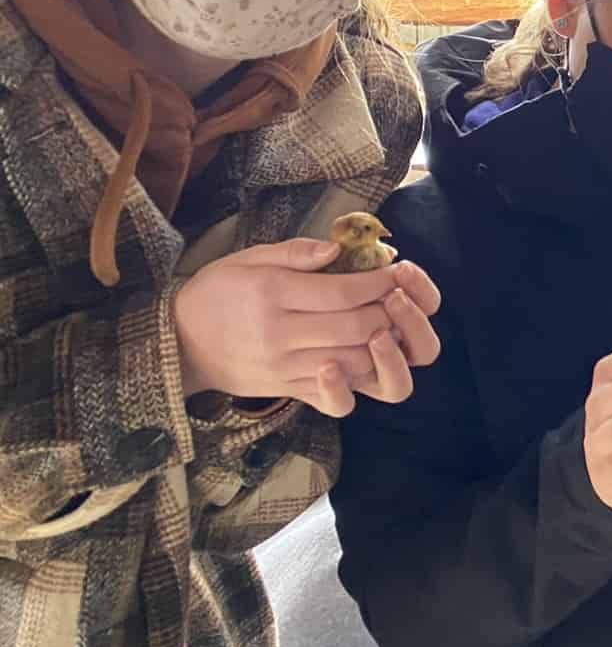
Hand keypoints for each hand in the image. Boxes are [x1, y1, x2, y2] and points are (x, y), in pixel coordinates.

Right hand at [174, 241, 442, 418]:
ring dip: (383, 345)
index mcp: (272, 294)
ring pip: (354, 363)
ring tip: (390, 324)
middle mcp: (280, 334)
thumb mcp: (246, 258)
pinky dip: (361, 378)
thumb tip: (338, 249)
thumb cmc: (216, 292)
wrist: (178, 345)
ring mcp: (284, 367)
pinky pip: (334, 397)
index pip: (343, 292)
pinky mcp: (286, 391)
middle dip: (388, 311)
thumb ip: (294, 252)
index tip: (396, 271)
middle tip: (399, 297)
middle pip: (356, 327)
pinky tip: (366, 357)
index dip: (379, 282)